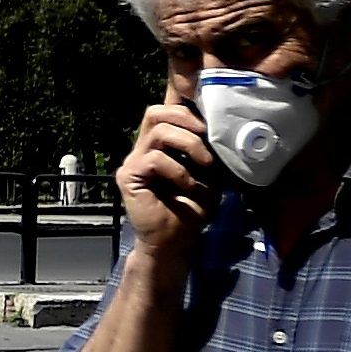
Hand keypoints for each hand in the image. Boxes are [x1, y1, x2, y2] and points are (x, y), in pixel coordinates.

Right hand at [115, 96, 215, 250]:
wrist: (174, 244)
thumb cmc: (191, 211)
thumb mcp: (208, 176)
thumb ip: (207, 152)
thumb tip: (222, 129)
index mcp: (159, 146)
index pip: (164, 112)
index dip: (184, 108)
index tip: (210, 120)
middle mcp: (142, 150)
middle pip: (155, 112)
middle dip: (186, 118)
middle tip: (208, 135)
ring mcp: (133, 163)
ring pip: (157, 130)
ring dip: (188, 144)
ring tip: (206, 164)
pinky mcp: (129, 177)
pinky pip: (154, 158)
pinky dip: (177, 169)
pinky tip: (188, 184)